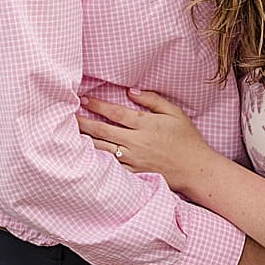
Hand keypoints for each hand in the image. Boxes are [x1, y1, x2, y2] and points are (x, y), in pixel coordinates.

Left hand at [78, 89, 217, 199]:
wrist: (195, 168)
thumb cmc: (187, 139)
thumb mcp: (175, 113)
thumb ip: (153, 100)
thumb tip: (131, 91)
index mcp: (146, 125)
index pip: (116, 113)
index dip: (98, 105)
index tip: (85, 99)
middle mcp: (136, 142)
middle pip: (103, 130)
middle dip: (84, 122)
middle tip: (69, 115)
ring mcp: (133, 159)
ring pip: (103, 149)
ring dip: (86, 141)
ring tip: (71, 135)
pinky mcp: (134, 173)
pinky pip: (111, 167)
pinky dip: (97, 161)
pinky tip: (86, 157)